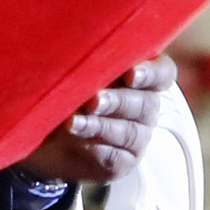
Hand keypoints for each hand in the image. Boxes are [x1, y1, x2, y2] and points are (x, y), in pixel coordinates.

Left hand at [16, 56, 175, 184]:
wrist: (45, 139)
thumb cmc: (64, 94)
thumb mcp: (74, 73)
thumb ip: (86, 62)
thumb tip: (79, 46)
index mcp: (142, 77)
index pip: (164, 73)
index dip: (152, 74)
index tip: (130, 74)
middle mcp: (146, 107)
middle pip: (147, 104)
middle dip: (118, 101)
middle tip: (93, 100)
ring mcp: (137, 137)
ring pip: (128, 132)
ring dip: (100, 126)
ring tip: (73, 123)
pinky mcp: (122, 163)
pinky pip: (114, 157)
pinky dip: (93, 148)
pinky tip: (75, 140)